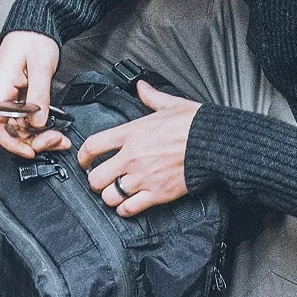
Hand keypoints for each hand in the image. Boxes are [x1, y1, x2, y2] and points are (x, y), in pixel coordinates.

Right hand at [0, 31, 71, 157]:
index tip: (29, 151)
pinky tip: (56, 131)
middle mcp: (2, 96)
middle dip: (32, 142)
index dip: (10, 142)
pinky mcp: (23, 100)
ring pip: (21, 129)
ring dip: (40, 137)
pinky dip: (43, 129)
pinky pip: (30, 121)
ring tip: (61, 139)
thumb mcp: (40, 67)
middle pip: (10, 131)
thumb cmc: (34, 40)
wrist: (38, 28)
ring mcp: (12, 99)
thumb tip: (38, 121)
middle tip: (56, 141)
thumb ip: (39, 95)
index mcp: (0, 87)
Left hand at [78, 80, 201, 216]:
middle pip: (96, 178)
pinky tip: (127, 203)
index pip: (92, 146)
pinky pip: (129, 208)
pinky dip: (125, 209)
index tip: (85, 160)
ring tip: (114, 192)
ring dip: (110, 196)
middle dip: (95, 180)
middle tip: (100, 179)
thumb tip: (142, 87)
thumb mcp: (170, 104)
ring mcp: (143, 177)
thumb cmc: (194, 124)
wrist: (213, 144)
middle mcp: (132, 157)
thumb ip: (151, 96)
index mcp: (131, 133)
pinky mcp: (156, 194)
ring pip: (109, 196)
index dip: (83, 156)